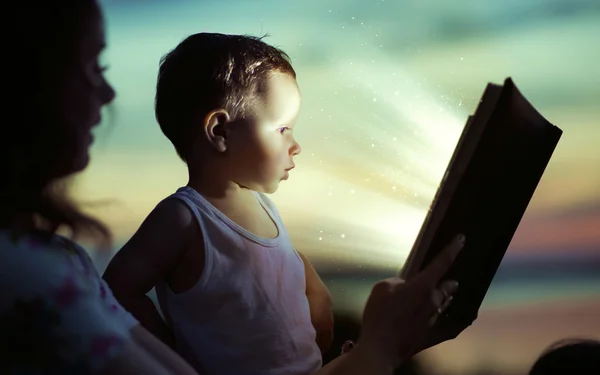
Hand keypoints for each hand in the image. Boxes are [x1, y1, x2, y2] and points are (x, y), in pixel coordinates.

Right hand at [355, 234, 465, 368]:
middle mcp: (433, 301)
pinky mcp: (432, 333)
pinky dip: (444, 317)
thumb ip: (398, 281)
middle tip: (444, 279)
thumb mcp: (382, 288)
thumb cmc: (379, 315)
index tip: (461, 239)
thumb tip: (407, 285)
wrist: (380, 347)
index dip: (452, 249)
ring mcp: (434, 319)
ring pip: (444, 303)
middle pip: (447, 286)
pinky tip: (454, 320)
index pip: (442, 263)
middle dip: (446, 281)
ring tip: (436, 296)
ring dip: (442, 298)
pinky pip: (444, 323)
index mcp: (422, 286)